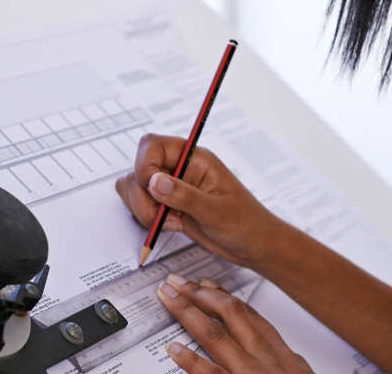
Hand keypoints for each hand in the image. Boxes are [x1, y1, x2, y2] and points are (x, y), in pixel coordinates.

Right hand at [115, 133, 286, 267]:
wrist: (254, 245)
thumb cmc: (247, 223)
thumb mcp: (218, 211)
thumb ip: (185, 195)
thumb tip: (155, 181)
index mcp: (195, 159)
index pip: (153, 146)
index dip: (145, 166)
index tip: (154, 189)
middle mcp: (181, 169)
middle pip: (139, 169)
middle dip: (142, 196)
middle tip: (163, 215)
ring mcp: (173, 188)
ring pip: (136, 188)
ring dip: (144, 209)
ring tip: (171, 222)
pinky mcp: (169, 206)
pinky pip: (143, 205)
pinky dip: (148, 218)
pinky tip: (172, 226)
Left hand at [157, 275, 312, 373]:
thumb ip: (289, 361)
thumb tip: (285, 351)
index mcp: (280, 352)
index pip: (249, 314)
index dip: (224, 296)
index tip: (206, 284)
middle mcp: (265, 358)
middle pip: (230, 315)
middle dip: (200, 295)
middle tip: (177, 283)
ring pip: (216, 336)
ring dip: (189, 314)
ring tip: (169, 299)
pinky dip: (191, 361)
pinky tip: (174, 349)